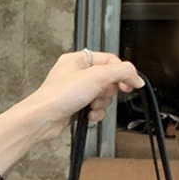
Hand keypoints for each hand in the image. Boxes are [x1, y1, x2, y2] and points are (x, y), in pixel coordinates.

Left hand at [27, 51, 143, 141]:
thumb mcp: (97, 76)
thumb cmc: (58, 96)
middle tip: (100, 95)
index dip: (122, 72)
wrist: (42, 119)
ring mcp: (74, 92)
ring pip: (101, 96)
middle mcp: (75, 74)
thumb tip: (136, 77)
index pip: (110, 61)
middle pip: (107, 80)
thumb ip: (122, 73)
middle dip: (107, 92)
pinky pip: (93, 108)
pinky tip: (88, 115)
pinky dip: (94, 113)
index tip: (131, 84)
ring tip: (92, 106)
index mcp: (78, 60)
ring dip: (101, 104)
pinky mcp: (73, 107)